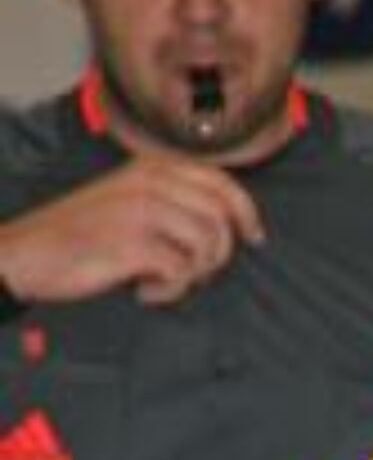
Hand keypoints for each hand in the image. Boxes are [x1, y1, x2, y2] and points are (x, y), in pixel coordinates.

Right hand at [0, 159, 263, 308]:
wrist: (31, 252)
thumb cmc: (82, 233)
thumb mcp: (127, 198)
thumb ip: (169, 199)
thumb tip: (224, 222)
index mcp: (151, 168)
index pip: (221, 182)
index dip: (247, 213)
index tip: (255, 238)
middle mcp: (150, 182)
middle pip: (221, 219)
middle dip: (218, 254)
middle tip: (192, 272)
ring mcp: (142, 210)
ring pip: (207, 246)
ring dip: (193, 274)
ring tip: (162, 279)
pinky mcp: (135, 242)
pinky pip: (182, 272)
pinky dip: (169, 291)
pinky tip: (144, 290)